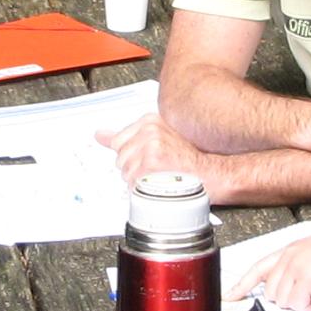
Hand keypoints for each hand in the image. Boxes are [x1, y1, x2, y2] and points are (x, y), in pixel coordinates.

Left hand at [99, 113, 228, 194]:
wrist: (211, 174)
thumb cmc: (189, 160)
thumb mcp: (160, 139)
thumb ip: (128, 136)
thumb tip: (99, 135)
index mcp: (150, 121)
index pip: (118, 141)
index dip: (131, 156)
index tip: (144, 160)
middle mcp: (149, 130)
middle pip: (120, 157)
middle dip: (134, 169)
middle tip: (156, 171)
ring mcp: (150, 145)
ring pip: (125, 172)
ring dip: (139, 181)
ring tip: (158, 178)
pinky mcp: (152, 163)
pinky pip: (133, 182)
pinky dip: (143, 189)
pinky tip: (158, 185)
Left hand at [228, 224, 310, 310]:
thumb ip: (296, 270)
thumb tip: (293, 291)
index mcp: (287, 251)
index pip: (257, 269)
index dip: (241, 285)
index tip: (230, 296)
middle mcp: (287, 259)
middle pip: (271, 292)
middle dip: (289, 298)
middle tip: (308, 293)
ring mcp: (294, 269)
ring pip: (283, 301)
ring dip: (302, 302)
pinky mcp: (304, 279)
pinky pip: (299, 304)